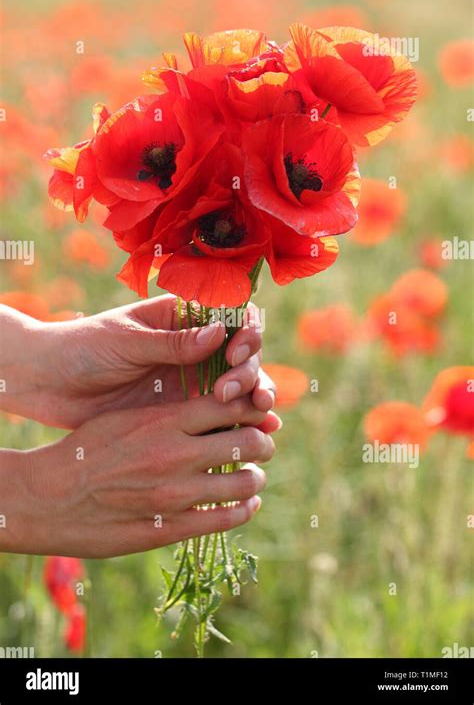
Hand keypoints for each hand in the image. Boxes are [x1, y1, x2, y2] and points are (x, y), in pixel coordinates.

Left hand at [0, 295, 276, 428]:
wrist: (48, 384)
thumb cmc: (82, 349)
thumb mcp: (126, 341)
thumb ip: (172, 343)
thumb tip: (220, 334)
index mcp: (179, 318)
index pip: (229, 317)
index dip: (245, 333)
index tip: (236, 354)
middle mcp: (191, 347)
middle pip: (240, 354)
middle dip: (248, 371)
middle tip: (231, 392)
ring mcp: (188, 379)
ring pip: (237, 385)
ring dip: (254, 396)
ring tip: (261, 415)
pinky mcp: (181, 409)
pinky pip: (218, 415)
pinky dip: (242, 421)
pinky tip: (263, 430)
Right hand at [0, 395, 275, 557]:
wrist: (50, 497)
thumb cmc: (88, 449)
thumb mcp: (128, 416)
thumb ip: (172, 413)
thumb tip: (216, 410)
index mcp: (165, 421)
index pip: (232, 405)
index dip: (253, 407)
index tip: (258, 411)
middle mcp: (177, 455)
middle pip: (249, 442)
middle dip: (263, 441)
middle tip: (262, 445)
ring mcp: (175, 495)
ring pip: (245, 482)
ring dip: (256, 477)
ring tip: (254, 475)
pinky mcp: (170, 528)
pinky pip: (226, 519)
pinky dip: (245, 509)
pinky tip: (247, 504)